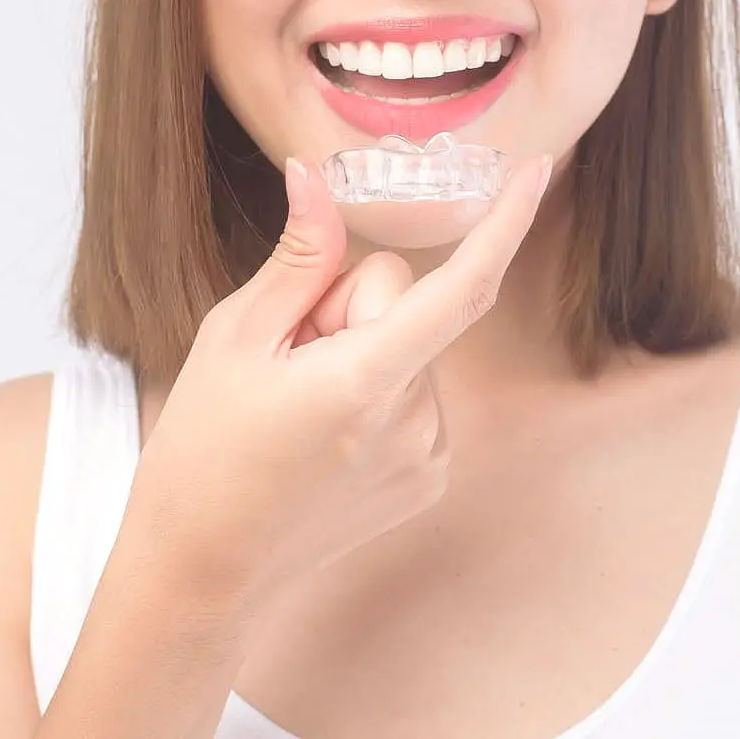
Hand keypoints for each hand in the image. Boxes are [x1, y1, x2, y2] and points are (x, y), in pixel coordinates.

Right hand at [122, 150, 552, 615]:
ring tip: (296, 406)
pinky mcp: (428, 478)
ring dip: (360, 353)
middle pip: (405, 303)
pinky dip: (374, 391)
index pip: (461, 288)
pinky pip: (414, 392)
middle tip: (285, 357)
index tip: (536, 169)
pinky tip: (321, 433)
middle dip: (348, 306)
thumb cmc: (203, 451)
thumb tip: (315, 177)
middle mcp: (415, 422)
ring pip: (409, 347)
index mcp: (366, 382)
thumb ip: (297, 259)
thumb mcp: (234, 338)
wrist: (203, 570)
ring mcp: (428, 456)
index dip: (506, 222)